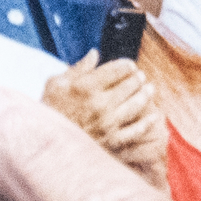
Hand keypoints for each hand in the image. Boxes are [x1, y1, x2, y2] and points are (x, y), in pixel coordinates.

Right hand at [47, 55, 168, 185]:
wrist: (46, 145)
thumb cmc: (49, 113)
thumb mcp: (55, 84)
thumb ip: (77, 68)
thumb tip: (94, 54)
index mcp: (87, 87)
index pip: (119, 69)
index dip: (127, 65)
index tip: (129, 66)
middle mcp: (101, 103)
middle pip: (131, 84)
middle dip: (138, 78)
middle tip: (140, 77)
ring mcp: (109, 123)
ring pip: (137, 104)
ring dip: (146, 94)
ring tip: (149, 89)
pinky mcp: (113, 140)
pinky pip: (137, 129)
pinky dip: (148, 122)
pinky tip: (154, 116)